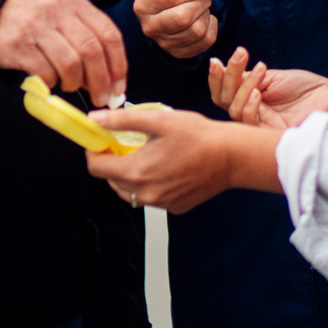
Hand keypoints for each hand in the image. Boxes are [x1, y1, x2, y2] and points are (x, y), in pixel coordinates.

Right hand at [0, 0, 126, 102]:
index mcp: (74, 1)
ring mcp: (37, 26)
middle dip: (101, 81)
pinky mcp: (19, 45)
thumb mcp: (62, 13)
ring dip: (75, 83)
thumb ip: (87, 35)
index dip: (118, 65)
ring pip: (71, 64)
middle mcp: (57, 10)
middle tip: (101, 98)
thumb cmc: (35, 20)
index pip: (109, 34)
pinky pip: (46, 72)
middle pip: (92, 51)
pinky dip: (52, 82)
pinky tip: (50, 80)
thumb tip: (111, 76)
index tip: (119, 87)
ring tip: (70, 86)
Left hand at [85, 106, 279, 212]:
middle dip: (114, 160)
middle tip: (128, 142)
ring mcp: (160, 204)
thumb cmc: (199, 136)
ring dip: (131, 172)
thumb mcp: (158, 120)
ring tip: (149, 153)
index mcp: (137, 172)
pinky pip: (151, 196)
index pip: (96, 167)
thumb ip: (122, 120)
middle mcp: (145, 194)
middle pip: (111, 179)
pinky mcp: (174, 207)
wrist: (232, 157)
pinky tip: (167, 166)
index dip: (95, 150)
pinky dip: (151, 182)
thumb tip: (95, 119)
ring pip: (130, 190)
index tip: (102, 139)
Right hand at [132, 0, 225, 58]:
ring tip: (201, 5)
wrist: (161, 18)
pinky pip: (206, 41)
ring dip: (207, 14)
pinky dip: (211, 26)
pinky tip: (204, 18)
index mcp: (145, 2)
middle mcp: (150, 26)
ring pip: (197, 29)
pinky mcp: (179, 54)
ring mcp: (164, 43)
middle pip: (185, 16)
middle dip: (202, 1)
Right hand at [208, 46, 327, 128]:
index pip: (224, 93)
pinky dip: (249, 106)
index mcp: (250, 99)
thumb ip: (248, 78)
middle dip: (226, 77)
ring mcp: (260, 126)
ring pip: (234, 111)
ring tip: (260, 70)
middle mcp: (252, 114)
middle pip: (224, 101)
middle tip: (239, 55)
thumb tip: (222, 72)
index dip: (217, 78)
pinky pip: (250, 124)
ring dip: (242, 86)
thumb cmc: (306, 87)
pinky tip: (258, 93)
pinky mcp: (271, 135)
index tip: (217, 60)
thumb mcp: (271, 77)